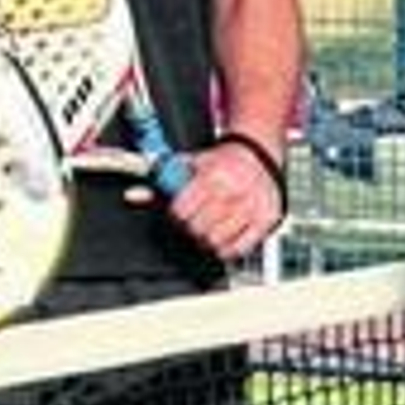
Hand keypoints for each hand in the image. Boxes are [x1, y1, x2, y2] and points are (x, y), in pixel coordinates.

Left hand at [165, 139, 284, 261]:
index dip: (175, 215)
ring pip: (216, 241)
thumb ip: (169, 175)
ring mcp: (249, 209)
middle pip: (197, 228)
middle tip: (190, 224)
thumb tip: (141, 192)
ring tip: (205, 232)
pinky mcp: (264, 221)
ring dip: (205, 240)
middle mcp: (232, 194)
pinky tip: (221, 241)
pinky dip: (226, 250)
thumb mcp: (195, 161)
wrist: (259, 155)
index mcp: (212, 177)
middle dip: (189, 228)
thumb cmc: (226, 161)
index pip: (182, 210)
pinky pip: (240, 248)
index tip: (176, 214)